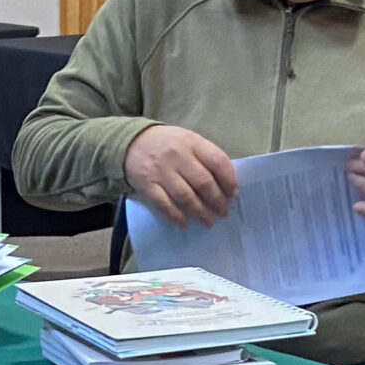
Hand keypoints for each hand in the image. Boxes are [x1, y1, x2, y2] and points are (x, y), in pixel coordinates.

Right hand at [123, 124, 237, 226]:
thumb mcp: (188, 140)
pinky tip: (185, 224)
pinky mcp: (147, 185)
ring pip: (186, 196)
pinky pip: (164, 204)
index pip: (217, 161)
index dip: (229, 180)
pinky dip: (176, 216)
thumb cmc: (167, 144)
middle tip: (223, 212)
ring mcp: (161, 171)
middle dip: (217, 201)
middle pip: (203, 182)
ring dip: (200, 212)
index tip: (233, 194)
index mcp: (191, 142)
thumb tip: (225, 184)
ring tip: (209, 222)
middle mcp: (177, 156)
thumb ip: (205, 157)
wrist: (131, 142)